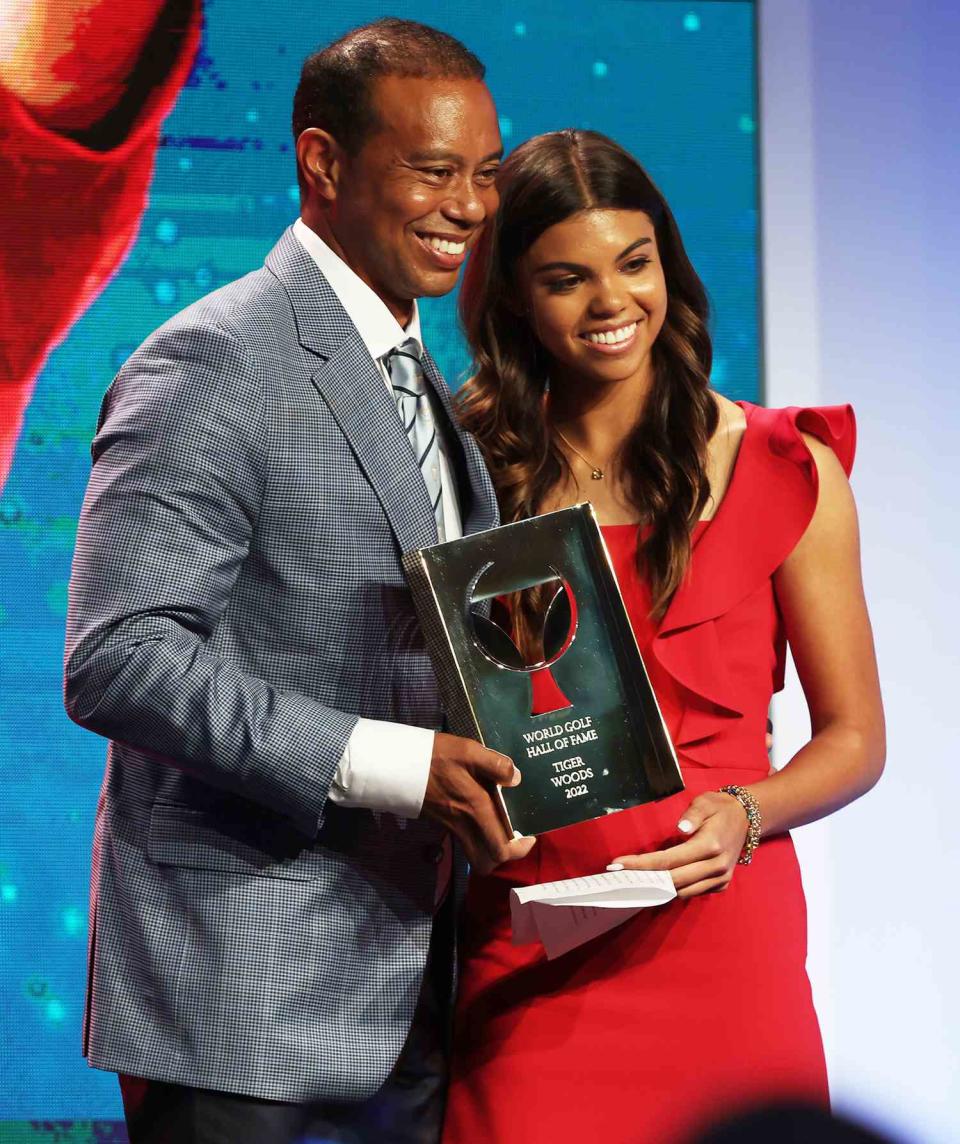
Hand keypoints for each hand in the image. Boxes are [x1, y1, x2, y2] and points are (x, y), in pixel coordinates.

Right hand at [421, 732, 535, 874]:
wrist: (398, 765)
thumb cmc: (435, 756)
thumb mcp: (468, 751)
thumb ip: (495, 764)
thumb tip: (515, 778)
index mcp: (477, 809)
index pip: (501, 848)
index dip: (520, 849)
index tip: (529, 836)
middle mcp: (465, 824)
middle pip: (488, 861)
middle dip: (505, 854)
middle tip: (516, 836)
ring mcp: (451, 826)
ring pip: (475, 854)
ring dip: (490, 849)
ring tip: (501, 827)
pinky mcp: (442, 822)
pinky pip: (465, 841)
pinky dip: (477, 837)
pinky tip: (482, 814)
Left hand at [607, 791, 747, 898]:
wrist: (747, 818)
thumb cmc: (720, 808)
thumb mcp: (705, 802)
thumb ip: (693, 814)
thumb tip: (681, 828)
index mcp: (709, 846)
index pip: (668, 860)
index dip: (642, 864)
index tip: (619, 864)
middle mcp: (716, 866)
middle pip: (672, 880)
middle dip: (644, 879)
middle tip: (619, 875)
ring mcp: (721, 878)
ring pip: (683, 891)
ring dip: (658, 888)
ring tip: (635, 880)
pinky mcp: (722, 884)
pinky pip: (694, 892)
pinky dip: (676, 889)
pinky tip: (658, 882)